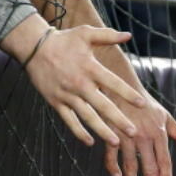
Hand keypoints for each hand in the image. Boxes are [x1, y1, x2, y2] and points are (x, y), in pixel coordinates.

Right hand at [18, 24, 146, 146]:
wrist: (34, 47)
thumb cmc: (63, 40)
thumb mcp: (85, 33)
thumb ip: (107, 35)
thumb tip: (128, 35)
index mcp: (90, 67)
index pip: (113, 83)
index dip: (128, 93)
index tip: (142, 104)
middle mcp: (80, 83)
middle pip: (102, 105)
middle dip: (119, 119)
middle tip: (133, 133)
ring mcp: (67, 95)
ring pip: (87, 117)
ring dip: (102, 130)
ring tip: (116, 142)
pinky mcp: (56, 102)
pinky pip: (69, 120)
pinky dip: (79, 132)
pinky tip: (90, 142)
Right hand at [104, 94, 175, 175]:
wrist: (121, 85)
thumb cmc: (144, 103)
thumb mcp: (164, 115)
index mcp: (158, 133)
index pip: (164, 159)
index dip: (165, 175)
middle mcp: (144, 136)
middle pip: (149, 166)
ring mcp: (127, 136)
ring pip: (130, 164)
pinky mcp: (112, 133)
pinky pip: (112, 154)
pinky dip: (113, 167)